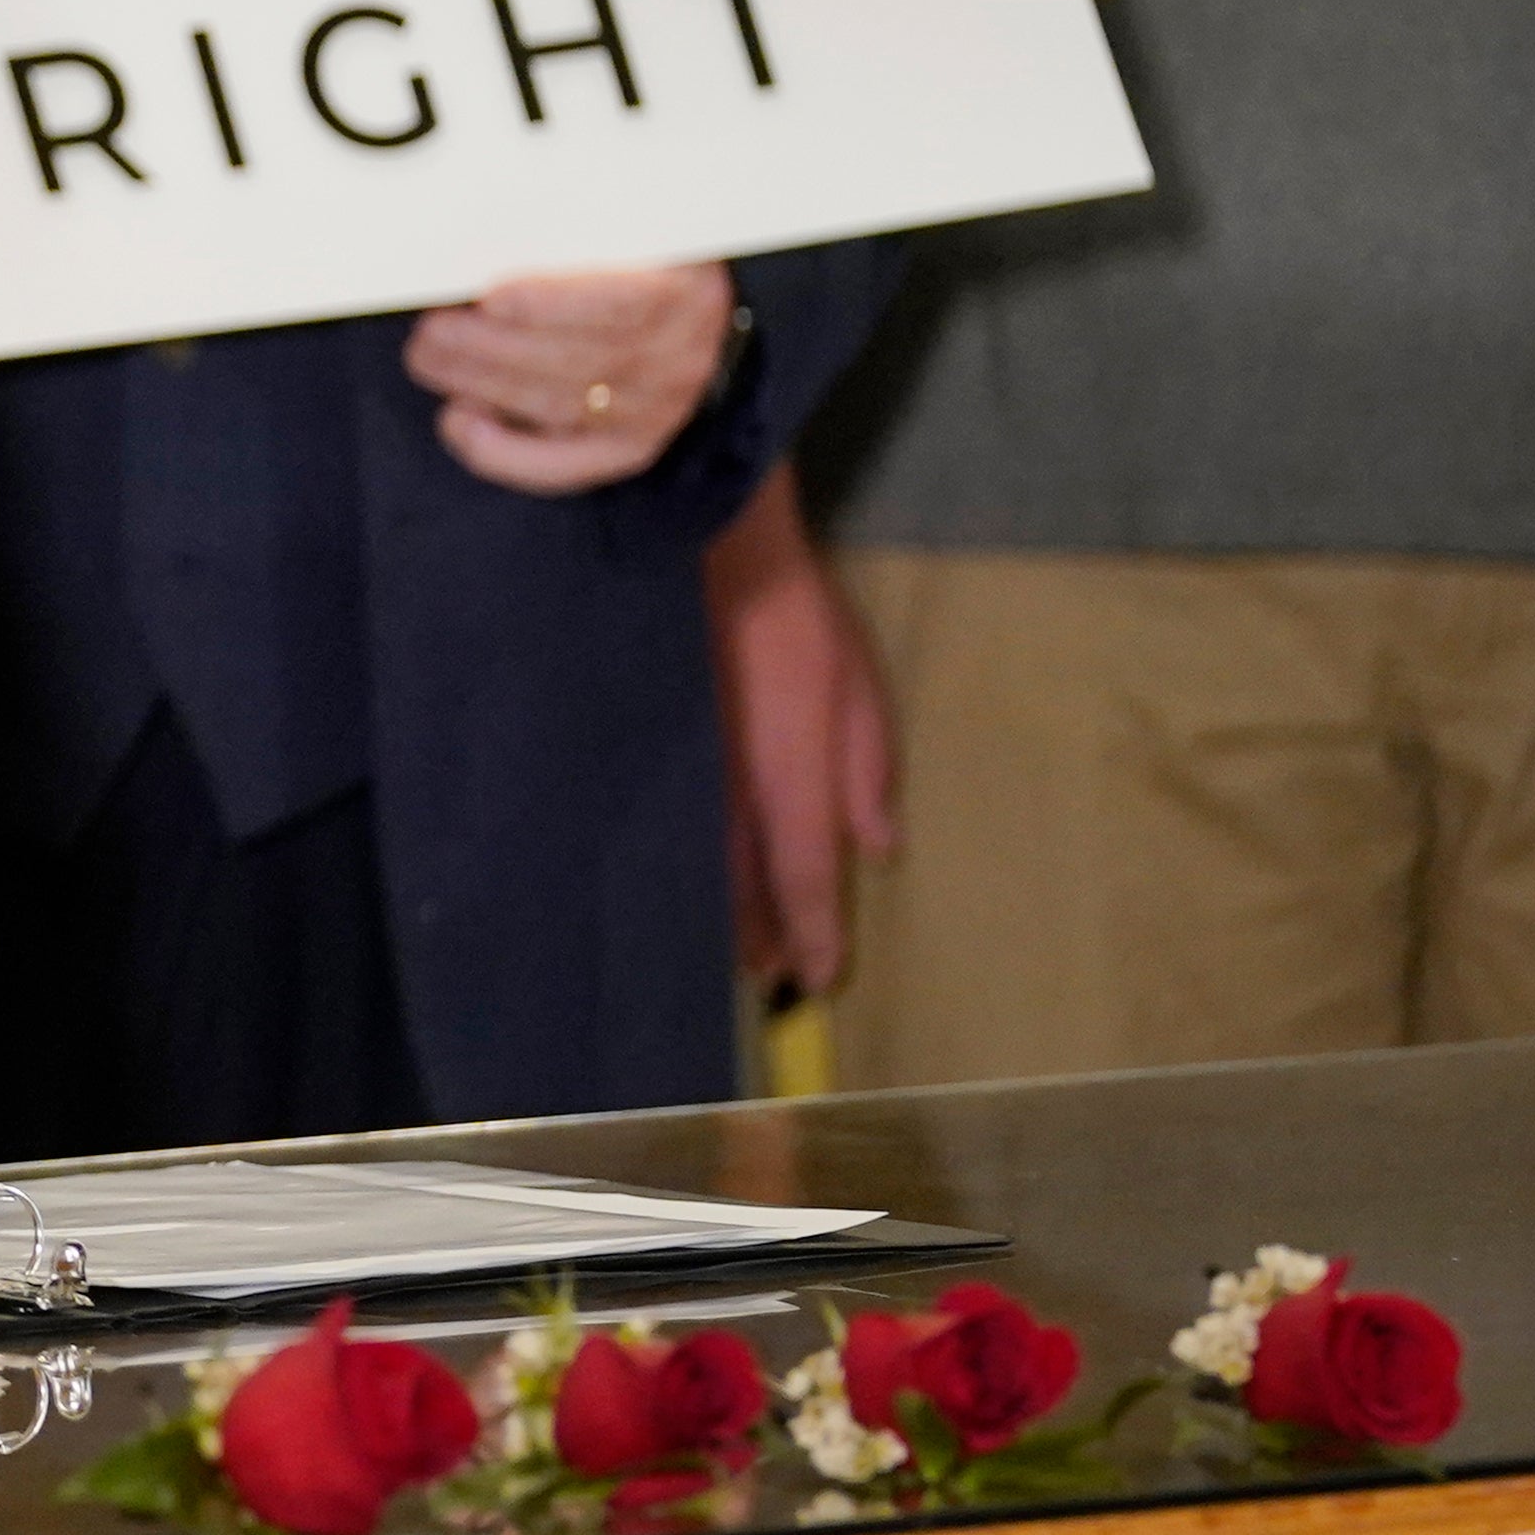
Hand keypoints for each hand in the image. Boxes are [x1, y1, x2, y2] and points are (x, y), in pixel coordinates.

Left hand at [402, 262, 734, 495]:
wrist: (693, 311)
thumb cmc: (637, 257)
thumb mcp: (631, 226)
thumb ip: (576, 229)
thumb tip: (489, 243)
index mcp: (686, 290)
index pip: (622, 304)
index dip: (552, 304)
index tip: (491, 297)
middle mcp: (679, 358)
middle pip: (578, 361)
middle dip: (491, 346)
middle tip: (431, 327)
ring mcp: (656, 410)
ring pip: (559, 405)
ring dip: (482, 384)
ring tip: (428, 358)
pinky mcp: (628, 448)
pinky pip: (562, 464)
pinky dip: (503, 452)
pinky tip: (458, 423)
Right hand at [706, 462, 896, 997]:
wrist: (704, 553)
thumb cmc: (797, 616)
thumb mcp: (861, 686)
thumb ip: (869, 771)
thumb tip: (877, 849)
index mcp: (789, 778)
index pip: (802, 879)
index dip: (812, 935)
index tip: (819, 980)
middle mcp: (730, 792)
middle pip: (744, 886)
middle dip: (762, 933)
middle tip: (774, 971)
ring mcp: (686, 775)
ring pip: (704, 864)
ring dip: (723, 908)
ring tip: (737, 944)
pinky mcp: (656, 755)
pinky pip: (676, 828)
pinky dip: (691, 864)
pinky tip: (690, 876)